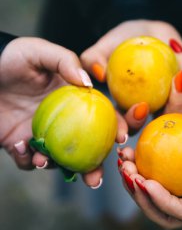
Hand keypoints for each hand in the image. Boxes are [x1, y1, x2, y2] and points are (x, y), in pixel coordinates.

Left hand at [0, 37, 104, 187]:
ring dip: (56, 166)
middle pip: (86, 146)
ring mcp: (42, 133)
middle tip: (95, 178)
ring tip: (44, 159)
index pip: (101, 114)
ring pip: (58, 160)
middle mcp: (61, 119)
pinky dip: (27, 160)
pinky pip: (28, 161)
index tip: (122, 137)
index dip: (116, 126)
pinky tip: (21, 146)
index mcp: (72, 98)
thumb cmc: (11, 59)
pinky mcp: (20, 144)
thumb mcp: (39, 51)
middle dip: (94, 167)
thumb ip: (65, 61)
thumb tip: (89, 83)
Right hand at [80, 20, 181, 132]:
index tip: (139, 109)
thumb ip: (93, 58)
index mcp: (130, 107)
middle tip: (175, 77)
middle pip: (167, 120)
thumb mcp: (104, 46)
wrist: (147, 31)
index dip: (130, 125)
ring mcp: (175, 99)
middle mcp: (155, 108)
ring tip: (174, 51)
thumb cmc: (122, 41)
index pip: (128, 123)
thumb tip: (98, 74)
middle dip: (175, 103)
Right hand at [118, 103, 181, 228]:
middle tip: (123, 169)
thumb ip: (181, 123)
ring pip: (167, 213)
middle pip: (158, 200)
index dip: (136, 171)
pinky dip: (162, 201)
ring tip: (131, 178)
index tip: (123, 157)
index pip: (157, 178)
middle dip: (133, 188)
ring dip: (142, 199)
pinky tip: (148, 184)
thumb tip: (154, 122)